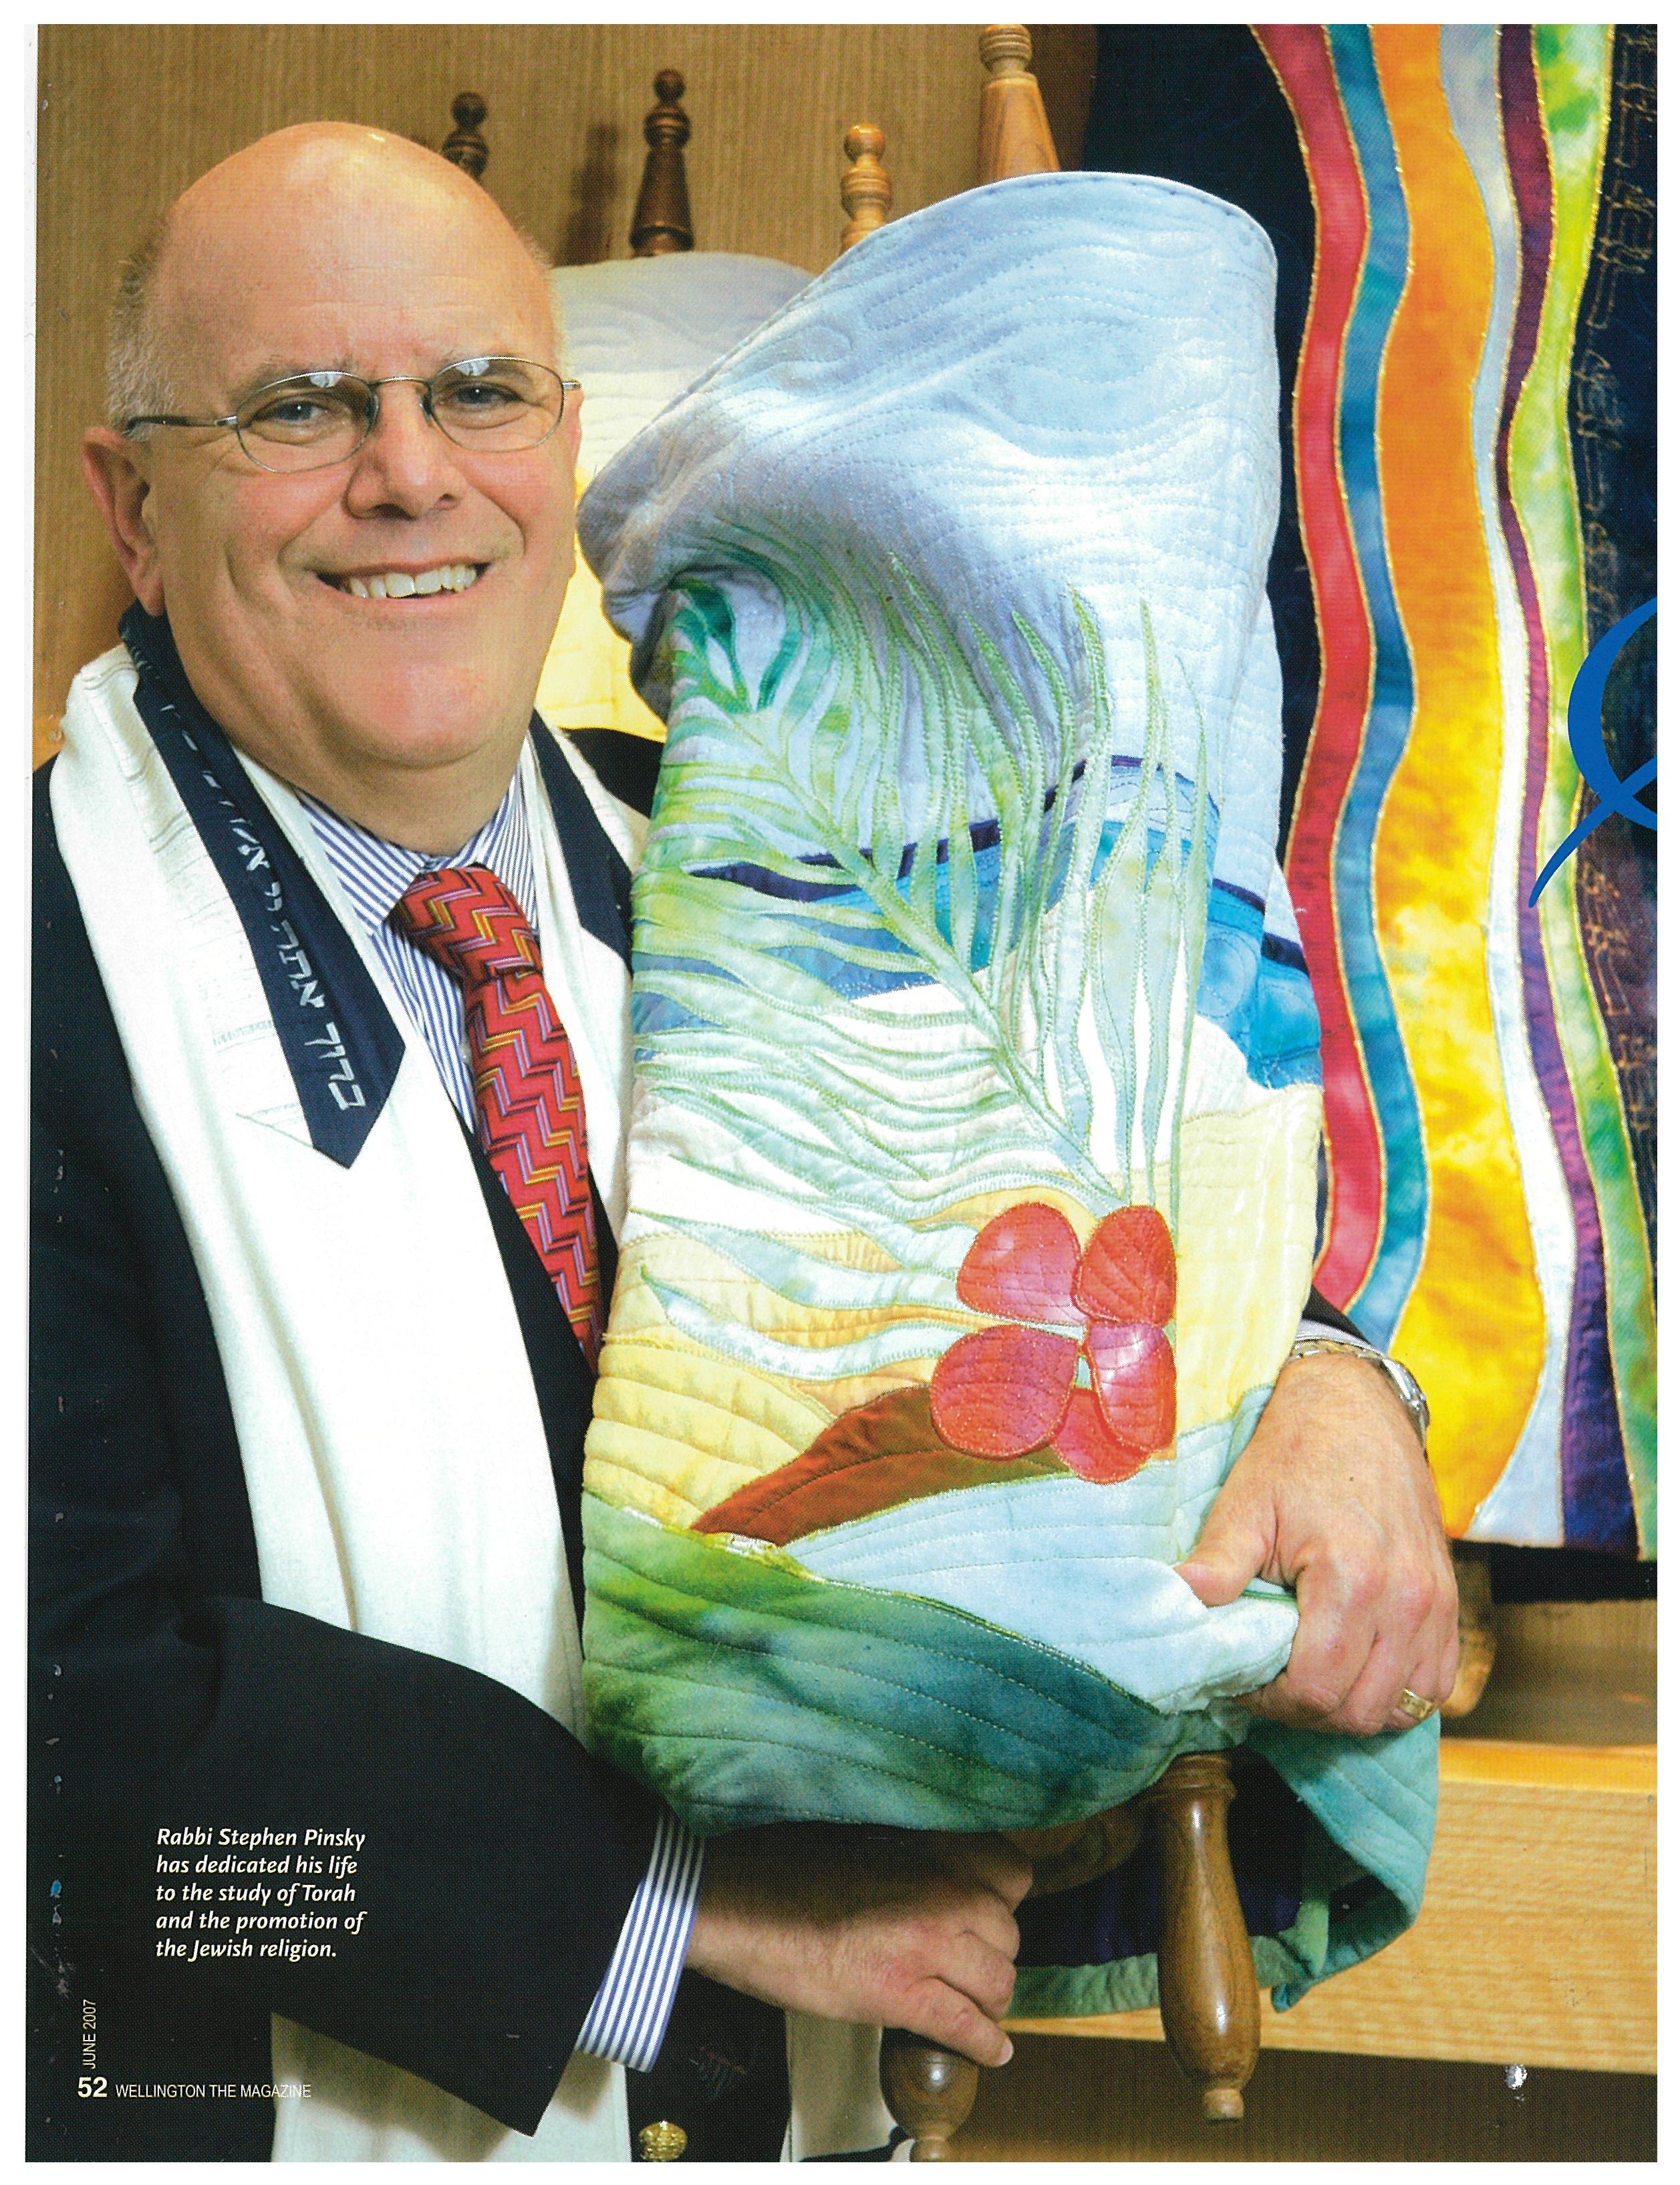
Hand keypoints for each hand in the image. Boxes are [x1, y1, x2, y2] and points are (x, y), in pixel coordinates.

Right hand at [685, 1823, 1032, 2067]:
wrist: (736, 1901)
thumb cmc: (783, 1865)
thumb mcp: (864, 1837)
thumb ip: (913, 1855)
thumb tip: (940, 1879)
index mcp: (929, 1847)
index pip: (1013, 1874)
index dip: (1003, 1902)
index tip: (986, 1916)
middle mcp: (939, 1891)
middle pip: (1008, 1934)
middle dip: (992, 1956)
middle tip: (968, 1968)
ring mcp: (924, 1942)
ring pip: (997, 1981)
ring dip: (988, 1998)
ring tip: (972, 2007)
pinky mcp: (899, 1992)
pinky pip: (966, 2025)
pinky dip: (985, 2043)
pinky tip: (993, 2050)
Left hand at [1175, 1348, 1456, 1734]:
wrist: (1357, 1407)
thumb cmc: (1296, 1453)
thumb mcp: (1245, 1503)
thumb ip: (1218, 1563)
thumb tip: (1175, 1606)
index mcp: (1353, 1578)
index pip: (1316, 1690)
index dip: (1271, 1700)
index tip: (1243, 1678)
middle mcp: (1407, 1599)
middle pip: (1360, 1710)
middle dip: (1307, 1709)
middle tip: (1270, 1680)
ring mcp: (1436, 1604)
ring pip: (1403, 1707)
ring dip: (1353, 1705)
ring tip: (1310, 1673)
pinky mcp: (1450, 1602)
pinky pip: (1436, 1681)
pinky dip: (1396, 1689)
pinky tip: (1355, 1665)